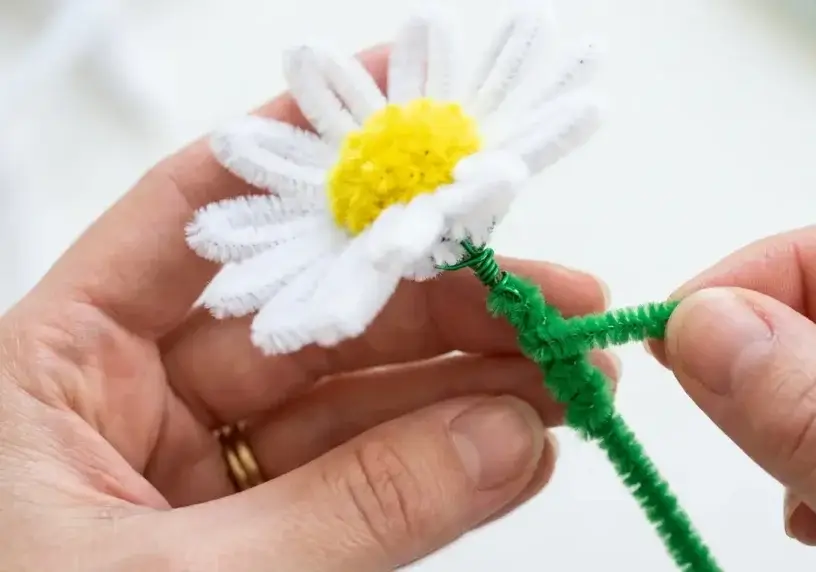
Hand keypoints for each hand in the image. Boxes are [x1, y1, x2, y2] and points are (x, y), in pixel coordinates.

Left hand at [0, 46, 616, 570]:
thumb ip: (351, 513)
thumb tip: (506, 441)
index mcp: (54, 365)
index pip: (198, 215)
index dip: (309, 151)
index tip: (413, 117)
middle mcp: (127, 401)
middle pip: (308, 307)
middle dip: (438, 293)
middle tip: (548, 294)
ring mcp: (195, 474)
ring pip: (352, 397)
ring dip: (467, 379)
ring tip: (566, 371)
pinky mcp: (246, 540)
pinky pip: (360, 478)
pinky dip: (442, 462)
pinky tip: (514, 439)